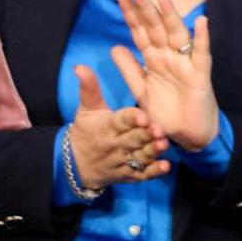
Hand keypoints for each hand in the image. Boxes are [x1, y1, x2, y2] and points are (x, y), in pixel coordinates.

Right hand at [67, 64, 170, 188]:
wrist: (76, 165)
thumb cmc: (86, 131)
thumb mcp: (87, 109)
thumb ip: (88, 88)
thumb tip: (80, 66)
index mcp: (108, 126)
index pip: (120, 121)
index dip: (131, 119)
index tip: (143, 116)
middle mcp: (116, 144)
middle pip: (133, 139)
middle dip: (145, 135)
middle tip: (158, 129)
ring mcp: (123, 161)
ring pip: (139, 157)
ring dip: (151, 152)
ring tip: (163, 145)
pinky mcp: (129, 175)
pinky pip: (142, 175)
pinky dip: (153, 172)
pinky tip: (165, 167)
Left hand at [111, 0, 220, 151]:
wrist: (189, 136)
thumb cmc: (168, 113)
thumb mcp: (141, 92)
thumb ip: (129, 70)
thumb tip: (114, 47)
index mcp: (153, 60)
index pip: (140, 32)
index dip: (131, 13)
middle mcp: (169, 57)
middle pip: (155, 28)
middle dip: (146, 8)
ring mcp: (185, 64)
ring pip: (176, 34)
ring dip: (170, 15)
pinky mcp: (199, 75)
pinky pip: (201, 54)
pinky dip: (202, 38)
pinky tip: (201, 21)